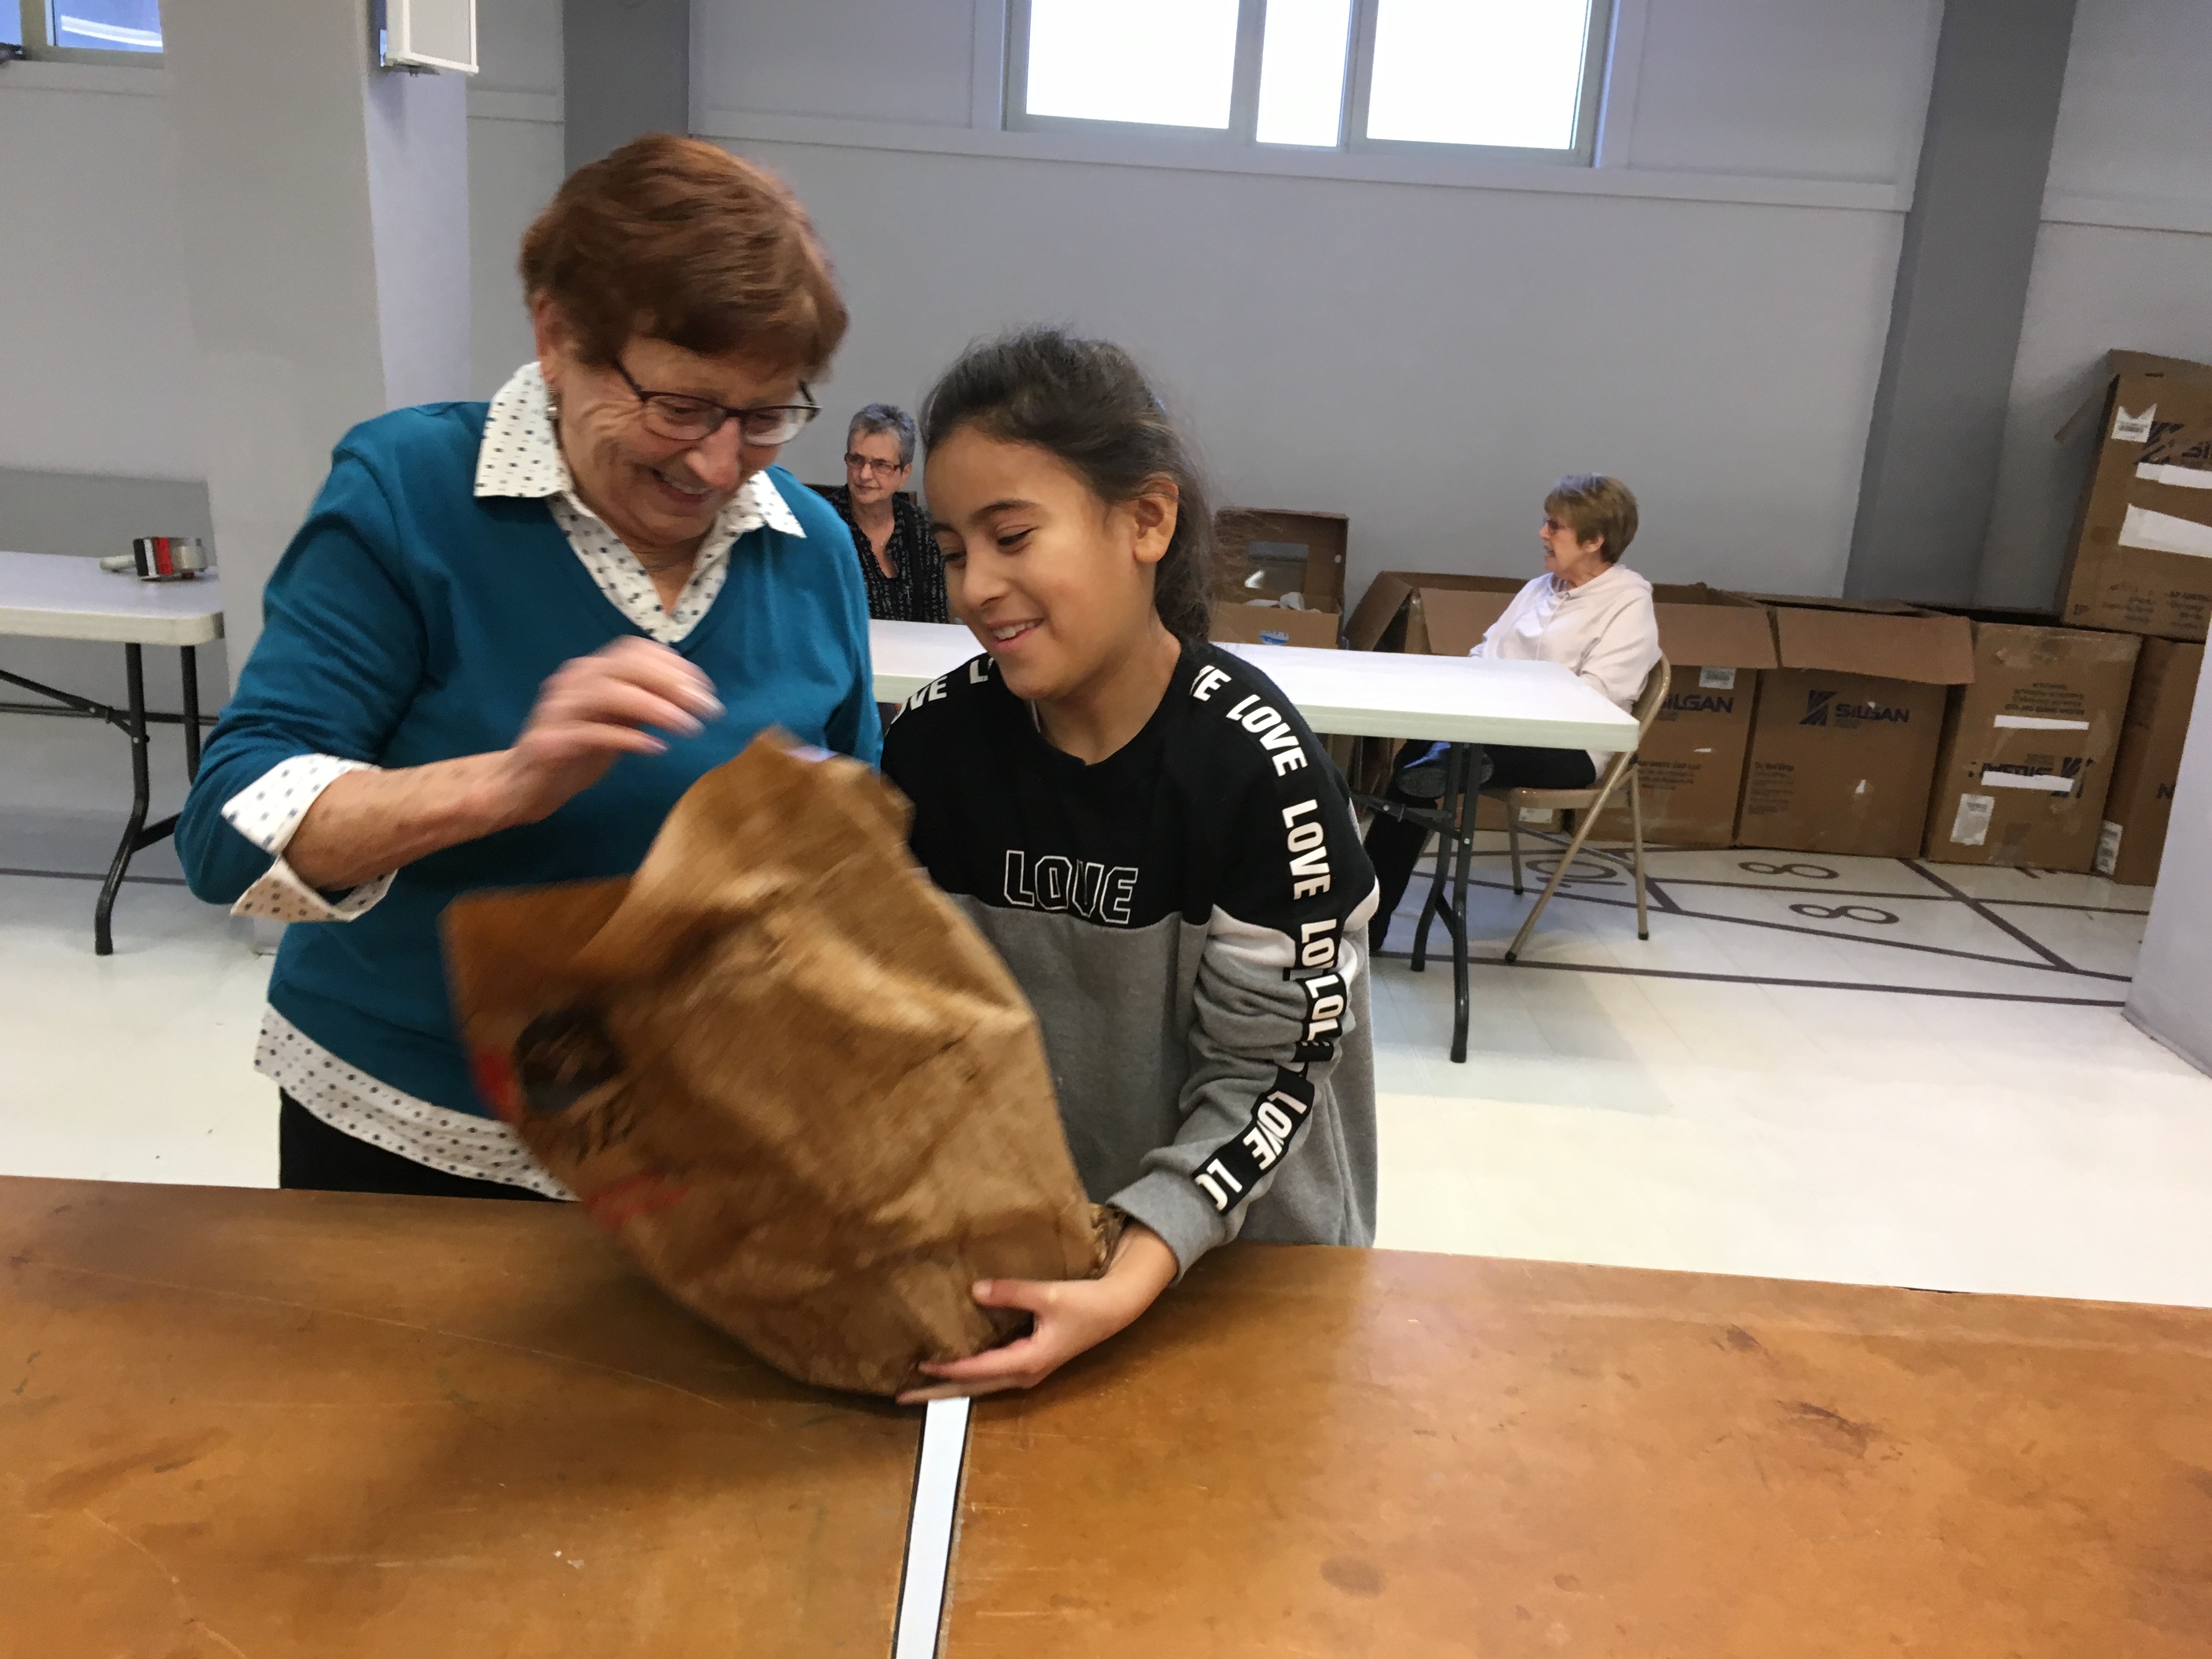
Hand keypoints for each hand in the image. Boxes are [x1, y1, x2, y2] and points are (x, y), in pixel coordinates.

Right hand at [492, 638, 721, 824]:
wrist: (526, 785)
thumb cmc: (577, 752)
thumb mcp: (617, 722)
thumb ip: (643, 703)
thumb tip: (688, 691)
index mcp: (588, 672)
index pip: (633, 650)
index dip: (672, 664)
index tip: (704, 687)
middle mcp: (571, 681)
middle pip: (625, 667)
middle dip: (672, 684)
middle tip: (707, 708)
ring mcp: (557, 709)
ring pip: (608, 693)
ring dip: (655, 707)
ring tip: (688, 726)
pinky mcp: (549, 742)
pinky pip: (591, 732)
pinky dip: (628, 738)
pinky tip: (656, 748)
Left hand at [896, 1224, 1178, 1404]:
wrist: (1114, 1309)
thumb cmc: (1085, 1304)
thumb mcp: (1048, 1295)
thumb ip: (1011, 1293)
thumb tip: (974, 1291)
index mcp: (1027, 1362)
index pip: (978, 1369)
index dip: (948, 1368)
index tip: (919, 1365)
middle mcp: (1023, 1374)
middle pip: (972, 1389)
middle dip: (937, 1392)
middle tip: (901, 1396)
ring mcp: (1026, 1371)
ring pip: (980, 1385)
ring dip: (949, 1386)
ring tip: (917, 1386)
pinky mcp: (1028, 1362)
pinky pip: (990, 1374)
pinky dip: (967, 1374)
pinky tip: (952, 1368)